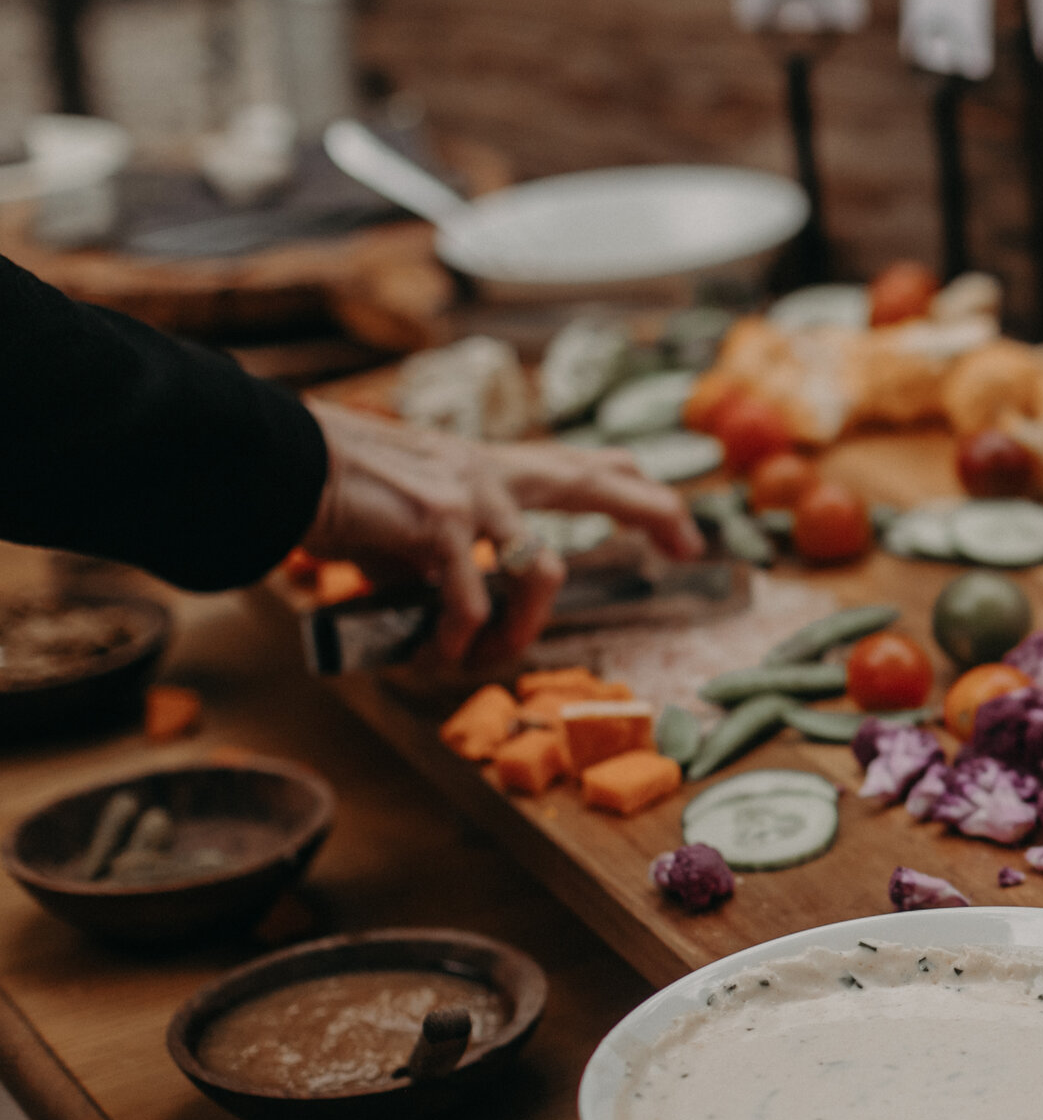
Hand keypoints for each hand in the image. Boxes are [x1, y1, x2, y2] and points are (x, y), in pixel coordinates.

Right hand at [301, 402, 704, 670]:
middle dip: (654, 511)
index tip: (676, 519)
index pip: (581, 465)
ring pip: (544, 570)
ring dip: (523, 627)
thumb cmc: (336, 489)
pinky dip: (461, 639)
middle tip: (689, 546)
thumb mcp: (412, 513)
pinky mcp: (439, 523)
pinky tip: (442, 656)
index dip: (635, 486)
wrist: (277, 462)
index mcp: (490, 467)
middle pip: (600, 485)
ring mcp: (471, 495)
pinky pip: (473, 601)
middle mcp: (493, 473)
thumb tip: (460, 606)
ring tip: (490, 655)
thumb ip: (448, 549)